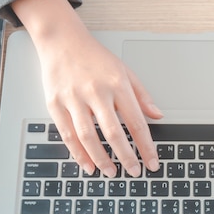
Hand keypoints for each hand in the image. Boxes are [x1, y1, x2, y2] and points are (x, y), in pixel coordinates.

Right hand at [12, 0, 161, 177]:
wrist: (62, 41)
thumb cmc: (95, 58)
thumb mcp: (125, 71)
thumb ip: (142, 96)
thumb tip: (157, 116)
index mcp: (117, 85)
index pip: (136, 122)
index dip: (146, 146)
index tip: (152, 162)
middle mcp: (96, 92)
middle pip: (114, 133)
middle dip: (126, 157)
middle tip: (134, 172)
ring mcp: (74, 99)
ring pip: (88, 137)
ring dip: (101, 159)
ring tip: (112, 172)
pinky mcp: (55, 104)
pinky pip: (67, 135)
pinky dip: (78, 154)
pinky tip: (88, 165)